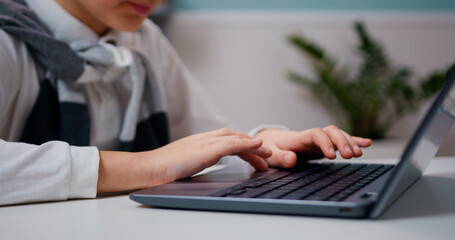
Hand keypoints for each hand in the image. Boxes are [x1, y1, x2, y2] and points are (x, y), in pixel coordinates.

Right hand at [143, 128, 271, 182]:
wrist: (149, 168)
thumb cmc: (162, 169)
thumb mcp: (184, 163)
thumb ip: (195, 161)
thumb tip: (201, 167)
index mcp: (199, 142)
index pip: (226, 138)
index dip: (242, 144)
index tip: (254, 155)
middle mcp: (204, 138)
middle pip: (234, 136)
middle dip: (252, 145)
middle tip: (266, 159)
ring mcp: (205, 142)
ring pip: (236, 138)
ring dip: (254, 146)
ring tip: (268, 156)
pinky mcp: (206, 150)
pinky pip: (232, 144)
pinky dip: (247, 144)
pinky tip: (258, 147)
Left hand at [254, 125, 371, 167]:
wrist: (272, 141)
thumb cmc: (270, 148)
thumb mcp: (270, 154)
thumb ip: (280, 157)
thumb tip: (292, 160)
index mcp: (299, 137)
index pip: (315, 134)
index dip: (325, 143)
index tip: (331, 155)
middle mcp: (312, 136)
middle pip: (331, 132)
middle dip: (342, 141)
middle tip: (350, 156)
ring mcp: (320, 139)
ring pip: (338, 135)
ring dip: (349, 142)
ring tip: (358, 154)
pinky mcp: (325, 144)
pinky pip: (341, 140)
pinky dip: (354, 140)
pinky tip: (367, 144)